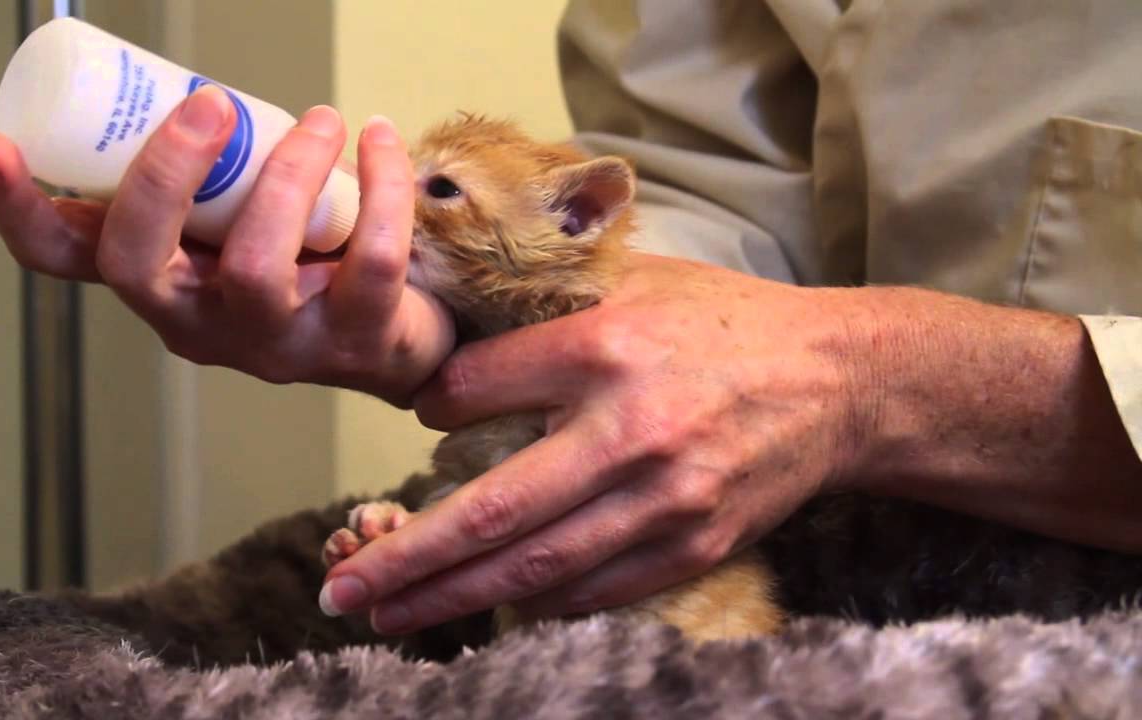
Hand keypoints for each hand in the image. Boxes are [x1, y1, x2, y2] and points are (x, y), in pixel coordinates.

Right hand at [0, 88, 452, 404]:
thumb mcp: (226, 227)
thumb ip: (192, 188)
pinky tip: (379, 141)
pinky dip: (382, 187)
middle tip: (213, 104)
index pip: (61, 259)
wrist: (392, 336)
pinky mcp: (355, 339)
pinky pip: (371, 260)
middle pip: (142, 266)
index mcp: (157, 281)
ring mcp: (276, 341)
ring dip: (287, 173)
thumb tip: (170, 100)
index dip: (16, 208)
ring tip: (321, 119)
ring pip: (255, 266)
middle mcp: (199, 323)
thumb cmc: (299, 263)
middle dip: (164, 175)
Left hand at [320, 252, 1141, 632]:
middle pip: (492, 514)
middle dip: (405, 561)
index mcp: (608, 347)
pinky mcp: (693, 546)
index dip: (433, 412)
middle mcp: (632, 433)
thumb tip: (447, 374)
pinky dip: (532, 604)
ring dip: (451, 600)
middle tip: (340, 591)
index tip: (415, 428)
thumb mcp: (635, 285)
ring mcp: (665, 503)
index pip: (480, 390)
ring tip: (388, 617)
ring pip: (534, 571)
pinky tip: (484, 607)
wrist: (839, 381)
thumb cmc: (726, 325)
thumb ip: (542, 319)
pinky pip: (594, 593)